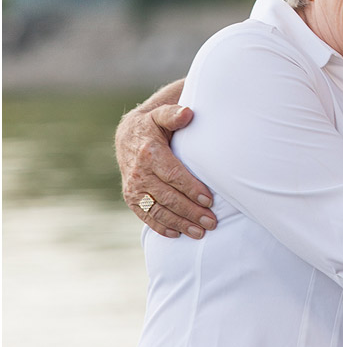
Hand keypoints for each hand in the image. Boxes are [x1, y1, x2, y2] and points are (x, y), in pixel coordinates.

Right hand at [115, 103, 215, 238]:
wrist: (127, 136)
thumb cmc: (153, 126)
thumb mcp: (161, 115)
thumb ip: (173, 115)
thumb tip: (188, 113)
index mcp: (149, 153)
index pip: (173, 175)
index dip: (191, 189)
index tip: (209, 200)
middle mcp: (139, 173)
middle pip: (168, 197)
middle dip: (191, 212)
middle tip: (211, 222)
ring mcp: (133, 188)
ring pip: (158, 211)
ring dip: (179, 223)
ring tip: (200, 232)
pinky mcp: (131, 198)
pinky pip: (146, 216)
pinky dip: (161, 227)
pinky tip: (177, 234)